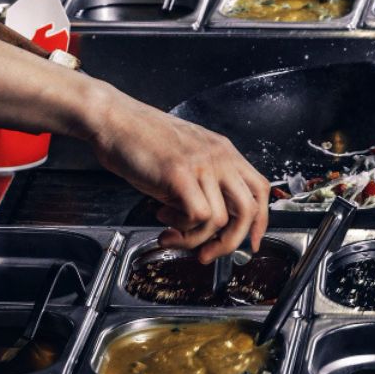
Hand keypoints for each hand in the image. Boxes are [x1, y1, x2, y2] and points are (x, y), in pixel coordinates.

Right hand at [87, 87, 269, 263]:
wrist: (114, 119)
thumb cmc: (141, 138)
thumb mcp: (184, 158)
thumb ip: (202, 183)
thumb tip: (209, 222)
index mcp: (224, 151)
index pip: (259, 189)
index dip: (260, 221)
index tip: (251, 242)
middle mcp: (219, 156)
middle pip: (248, 210)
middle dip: (230, 242)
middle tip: (207, 254)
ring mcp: (201, 164)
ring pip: (220, 220)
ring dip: (195, 238)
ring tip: (171, 231)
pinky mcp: (180, 174)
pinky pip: (197, 217)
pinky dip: (181, 229)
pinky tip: (163, 219)